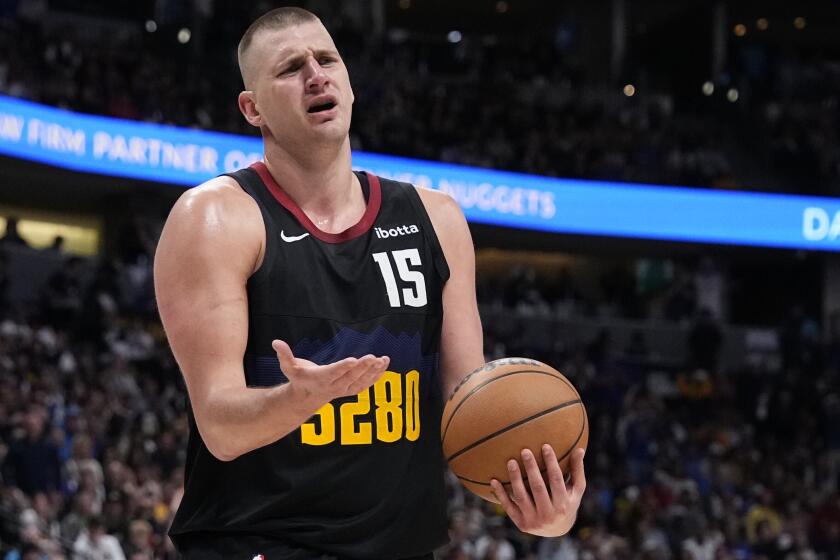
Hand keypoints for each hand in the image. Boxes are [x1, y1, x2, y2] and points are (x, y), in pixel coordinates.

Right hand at [272, 339, 389, 405]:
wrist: (306, 398)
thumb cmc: (298, 378)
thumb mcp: (288, 367)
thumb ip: (284, 355)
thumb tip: (275, 342)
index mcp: (320, 379)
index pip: (333, 373)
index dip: (343, 367)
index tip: (353, 360)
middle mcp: (334, 386)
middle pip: (350, 376)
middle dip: (363, 367)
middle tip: (373, 357)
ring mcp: (344, 389)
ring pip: (361, 381)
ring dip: (374, 371)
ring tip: (383, 359)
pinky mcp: (351, 389)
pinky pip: (366, 383)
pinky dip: (376, 375)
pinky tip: (384, 364)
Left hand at [490, 445, 585, 536]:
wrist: (556, 531)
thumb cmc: (567, 502)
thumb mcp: (576, 490)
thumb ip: (577, 470)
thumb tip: (580, 448)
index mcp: (563, 504)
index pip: (557, 480)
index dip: (551, 463)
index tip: (545, 446)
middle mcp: (549, 514)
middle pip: (538, 487)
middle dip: (531, 468)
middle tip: (524, 450)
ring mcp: (534, 520)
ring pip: (522, 497)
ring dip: (515, 478)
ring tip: (510, 461)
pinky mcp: (521, 524)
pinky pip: (508, 507)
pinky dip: (500, 494)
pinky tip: (494, 480)